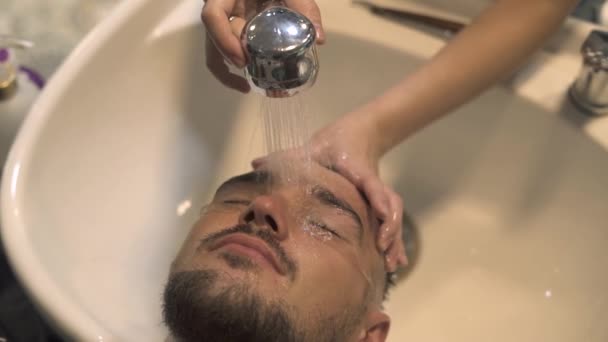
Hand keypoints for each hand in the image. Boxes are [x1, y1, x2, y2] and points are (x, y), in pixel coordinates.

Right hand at [201, 0, 324, 91]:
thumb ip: (303, 5)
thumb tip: (319, 38)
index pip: (212, 16)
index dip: (223, 40)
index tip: (243, 60)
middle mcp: (222, 7)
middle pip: (215, 37)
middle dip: (233, 59)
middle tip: (257, 74)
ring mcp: (228, 19)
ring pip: (217, 48)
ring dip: (229, 71)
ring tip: (248, 87)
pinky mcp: (237, 27)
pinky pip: (229, 49)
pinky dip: (237, 67)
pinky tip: (249, 82)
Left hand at [251, 112, 407, 271]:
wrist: (359, 132)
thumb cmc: (333, 142)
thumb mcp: (312, 147)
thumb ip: (287, 156)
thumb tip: (256, 163)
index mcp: (357, 169)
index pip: (372, 184)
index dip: (378, 198)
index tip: (381, 214)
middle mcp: (371, 183)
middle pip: (389, 204)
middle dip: (389, 227)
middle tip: (381, 248)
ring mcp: (377, 192)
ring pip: (393, 216)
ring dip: (394, 239)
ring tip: (392, 263)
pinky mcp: (379, 201)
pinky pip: (391, 221)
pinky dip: (395, 240)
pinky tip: (396, 262)